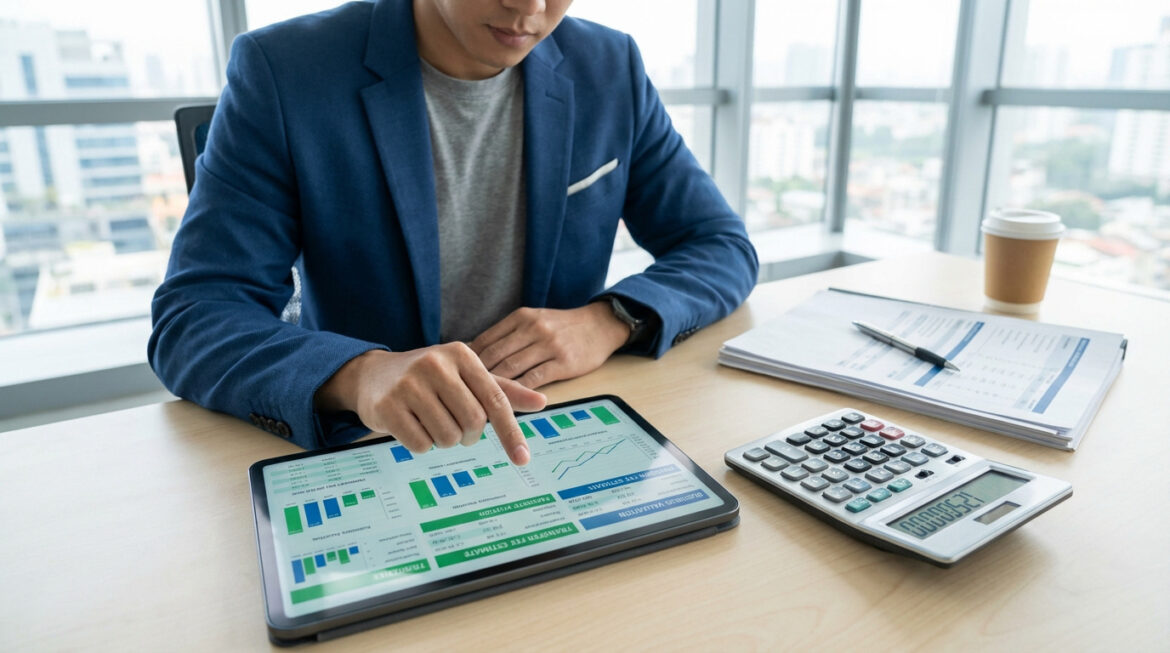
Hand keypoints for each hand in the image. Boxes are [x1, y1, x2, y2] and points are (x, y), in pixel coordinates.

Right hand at [314, 344, 546, 464]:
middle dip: (469, 435)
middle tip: (456, 426)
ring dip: (445, 440)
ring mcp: (409, 384)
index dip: (511, 432)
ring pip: (448, 437)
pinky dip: (421, 444)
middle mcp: (436, 364)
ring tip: (431, 421)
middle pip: (473, 423)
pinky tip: (411, 425)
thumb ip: (503, 391)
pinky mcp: (387, 407)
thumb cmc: (430, 378)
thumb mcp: (466, 376)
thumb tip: (542, 402)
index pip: (495, 400)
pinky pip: (421, 445)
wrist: (373, 375)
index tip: (523, 459)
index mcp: (461, 354)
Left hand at [469, 303, 629, 388]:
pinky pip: (533, 380)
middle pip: (494, 356)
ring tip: (479, 404)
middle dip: (474, 378)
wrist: (600, 325)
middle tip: (460, 397)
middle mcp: (532, 328)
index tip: (455, 379)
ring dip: (494, 388)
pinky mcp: (563, 362)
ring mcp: (548, 345)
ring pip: (511, 369)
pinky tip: (507, 404)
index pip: (485, 340)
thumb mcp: (534, 320)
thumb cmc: (562, 327)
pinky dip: (517, 393)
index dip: (467, 362)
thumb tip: (472, 354)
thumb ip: (508, 335)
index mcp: (521, 317)